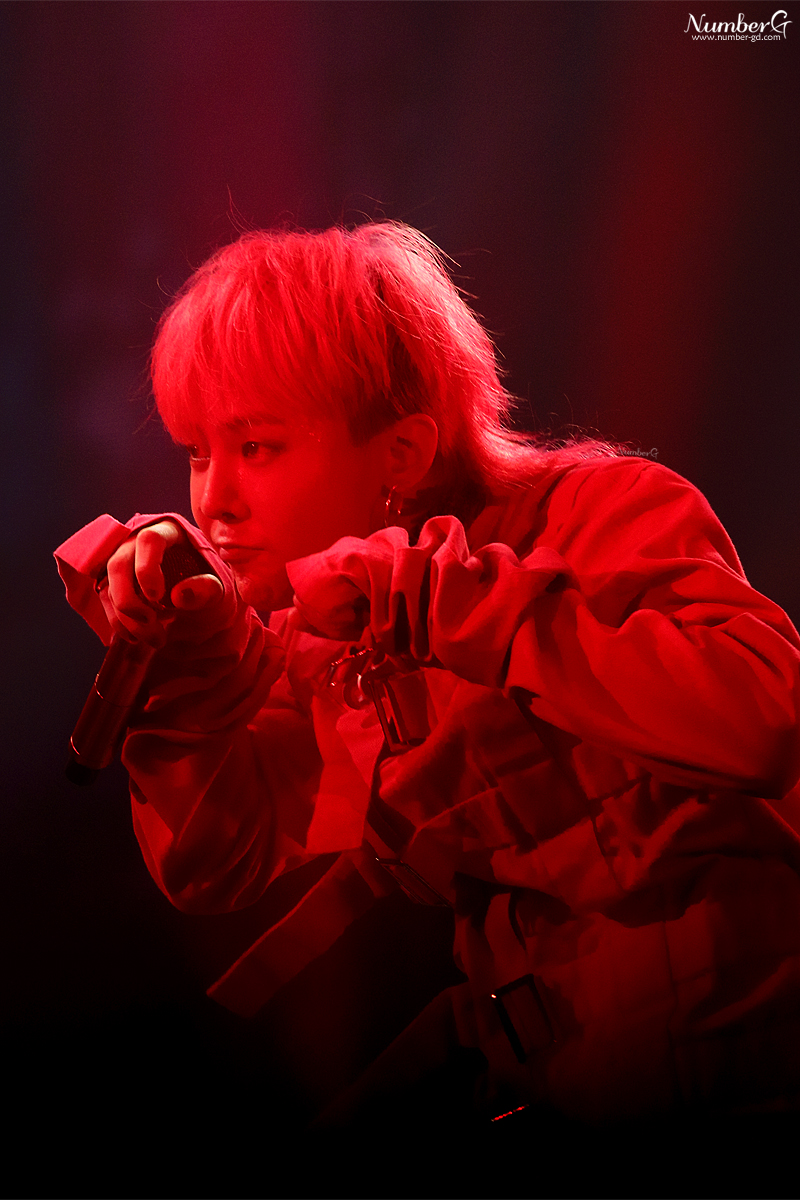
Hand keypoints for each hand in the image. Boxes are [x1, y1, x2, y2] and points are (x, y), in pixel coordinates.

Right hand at [100, 520, 223, 645]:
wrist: (200, 598)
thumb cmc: (209, 587)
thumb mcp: (219, 589)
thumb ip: (207, 589)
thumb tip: (180, 595)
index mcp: (169, 532)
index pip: (149, 540)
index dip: (147, 568)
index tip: (157, 597)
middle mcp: (138, 541)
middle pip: (118, 564)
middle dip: (129, 599)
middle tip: (150, 622)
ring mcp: (123, 561)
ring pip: (108, 585)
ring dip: (126, 617)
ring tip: (155, 638)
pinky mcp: (113, 582)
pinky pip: (106, 601)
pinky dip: (118, 622)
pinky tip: (136, 637)